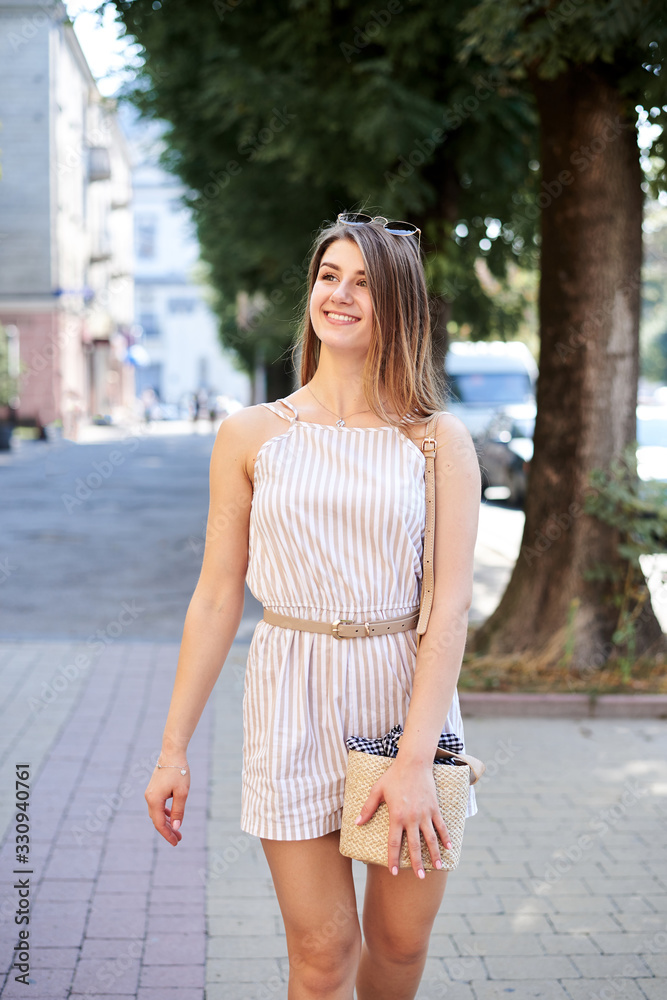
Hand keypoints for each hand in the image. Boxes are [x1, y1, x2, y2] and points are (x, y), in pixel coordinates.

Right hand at [144, 764, 189, 846]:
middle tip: (179, 839)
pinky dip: (164, 813)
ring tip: (177, 830)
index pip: (159, 823)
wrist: (172, 753)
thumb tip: (176, 826)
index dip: (167, 834)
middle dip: (168, 830)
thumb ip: (178, 810)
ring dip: (166, 822)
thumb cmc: (179, 771)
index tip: (176, 842)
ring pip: (157, 813)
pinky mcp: (153, 789)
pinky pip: (157, 806)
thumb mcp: (182, 793)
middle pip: (157, 820)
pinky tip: (171, 816)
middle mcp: (149, 798)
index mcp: (154, 800)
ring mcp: (150, 793)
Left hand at [354, 760, 450, 877]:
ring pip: (430, 838)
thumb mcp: (377, 790)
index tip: (393, 872)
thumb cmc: (393, 776)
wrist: (413, 763)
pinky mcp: (434, 808)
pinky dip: (446, 837)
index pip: (394, 843)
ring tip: (438, 867)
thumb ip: (368, 808)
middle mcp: (411, 818)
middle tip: (420, 877)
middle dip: (417, 863)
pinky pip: (441, 825)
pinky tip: (449, 848)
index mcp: (396, 816)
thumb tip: (357, 823)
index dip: (393, 859)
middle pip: (414, 845)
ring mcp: (425, 814)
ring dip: (435, 854)